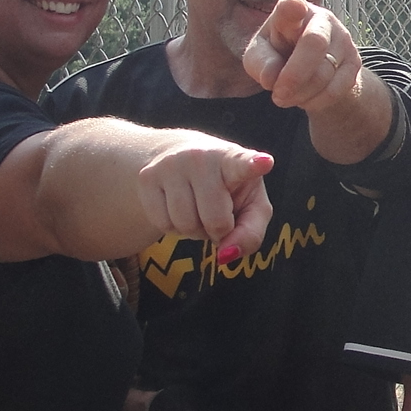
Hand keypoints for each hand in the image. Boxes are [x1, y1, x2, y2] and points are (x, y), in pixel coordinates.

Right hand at [136, 137, 273, 262]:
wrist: (181, 158)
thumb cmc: (228, 188)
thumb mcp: (251, 207)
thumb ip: (250, 234)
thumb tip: (225, 255)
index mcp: (234, 159)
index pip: (243, 163)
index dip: (253, 164)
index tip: (264, 163)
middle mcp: (202, 156)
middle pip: (215, 220)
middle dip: (219, 230)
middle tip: (219, 214)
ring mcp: (171, 164)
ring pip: (185, 224)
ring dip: (194, 230)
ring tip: (198, 209)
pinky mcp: (147, 177)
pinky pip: (162, 224)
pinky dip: (174, 227)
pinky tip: (179, 207)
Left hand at [244, 0, 366, 113]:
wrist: (308, 65)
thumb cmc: (277, 54)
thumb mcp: (258, 56)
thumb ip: (260, 63)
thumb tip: (271, 78)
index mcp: (292, 11)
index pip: (293, 5)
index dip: (294, 7)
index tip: (295, 6)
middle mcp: (322, 18)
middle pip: (314, 43)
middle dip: (294, 76)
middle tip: (277, 96)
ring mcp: (343, 39)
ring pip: (324, 73)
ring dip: (301, 94)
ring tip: (288, 96)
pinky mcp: (355, 62)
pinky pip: (336, 90)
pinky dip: (316, 101)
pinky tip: (305, 98)